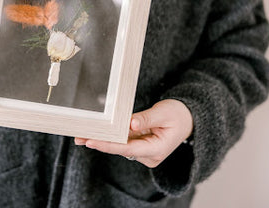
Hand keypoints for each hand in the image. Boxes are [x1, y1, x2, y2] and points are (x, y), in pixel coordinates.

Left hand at [75, 99, 192, 167]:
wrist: (189, 119)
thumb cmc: (178, 114)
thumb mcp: (164, 113)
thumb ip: (147, 118)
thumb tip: (130, 124)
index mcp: (157, 149)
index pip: (128, 148)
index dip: (108, 145)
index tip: (92, 141)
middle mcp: (149, 155)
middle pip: (120, 149)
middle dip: (100, 142)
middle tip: (79, 137)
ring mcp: (145, 152)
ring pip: (120, 146)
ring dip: (102, 139)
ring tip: (81, 135)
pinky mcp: (141, 146)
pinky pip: (123, 141)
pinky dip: (110, 137)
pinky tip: (95, 133)